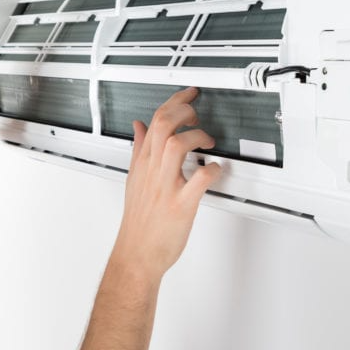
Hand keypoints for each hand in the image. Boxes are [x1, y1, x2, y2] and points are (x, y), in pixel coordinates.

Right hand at [110, 87, 220, 280]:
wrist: (136, 255)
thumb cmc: (138, 222)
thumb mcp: (133, 180)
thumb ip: (138, 150)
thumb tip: (138, 127)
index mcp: (142, 164)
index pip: (154, 121)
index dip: (174, 102)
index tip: (188, 94)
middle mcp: (152, 171)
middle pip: (163, 125)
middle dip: (184, 111)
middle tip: (197, 114)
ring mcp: (165, 187)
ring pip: (175, 145)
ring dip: (195, 135)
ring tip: (206, 139)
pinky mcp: (180, 205)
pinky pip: (198, 180)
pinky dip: (211, 170)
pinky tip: (215, 169)